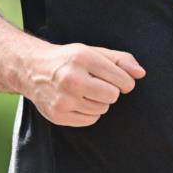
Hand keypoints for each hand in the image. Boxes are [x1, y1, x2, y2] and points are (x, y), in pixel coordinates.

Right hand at [24, 42, 145, 126]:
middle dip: (110, 91)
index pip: (122, 79)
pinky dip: (88, 112)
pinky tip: (77, 101)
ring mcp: (63, 99)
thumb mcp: (93, 52)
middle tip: (97, 84)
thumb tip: (140, 73)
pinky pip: (90, 120)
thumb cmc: (68, 60)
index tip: (117, 79)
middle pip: (112, 96)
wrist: (32, 69)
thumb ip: (120, 60)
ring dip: (98, 102)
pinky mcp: (58, 115)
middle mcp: (71, 79)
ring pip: (102, 109)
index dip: (124, 81)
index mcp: (82, 58)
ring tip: (84, 91)